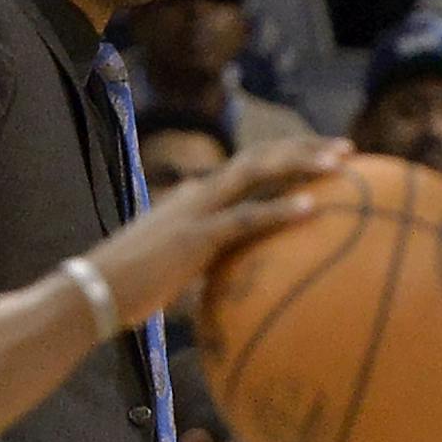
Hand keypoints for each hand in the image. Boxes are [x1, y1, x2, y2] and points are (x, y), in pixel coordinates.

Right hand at [82, 136, 349, 328]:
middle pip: (259, 157)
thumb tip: (236, 290)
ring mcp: (196, 212)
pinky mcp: (194, 238)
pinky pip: (245, 219)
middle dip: (305, 147)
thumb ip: (207, 269)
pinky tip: (313, 209)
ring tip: (340, 164)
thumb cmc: (130, 291)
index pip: (248, 166)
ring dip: (299, 164)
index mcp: (195, 199)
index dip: (288, 156)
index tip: (325, 157)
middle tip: (348, 148)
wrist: (92, 293)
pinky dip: (280, 210)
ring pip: (255, 172)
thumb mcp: (176, 271)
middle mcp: (198, 194)